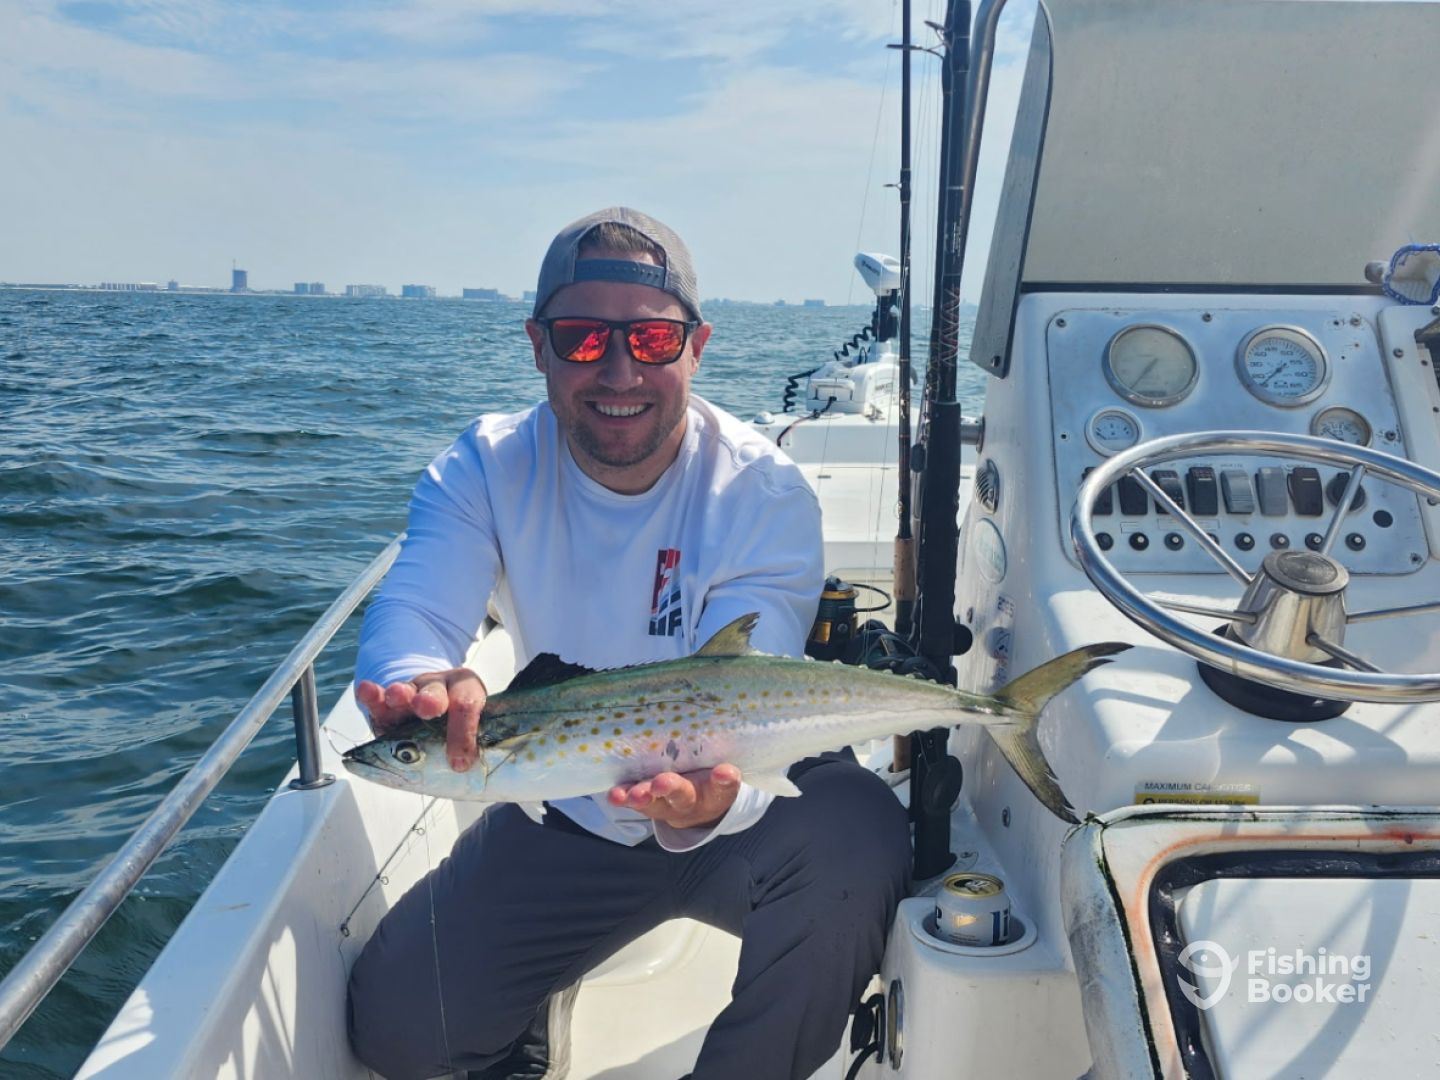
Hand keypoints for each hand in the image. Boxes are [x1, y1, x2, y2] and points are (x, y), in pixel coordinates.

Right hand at [355, 667, 486, 772]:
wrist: (441, 735)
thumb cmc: (464, 738)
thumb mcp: (475, 743)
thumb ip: (469, 748)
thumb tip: (461, 766)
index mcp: (468, 693)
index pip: (467, 705)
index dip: (463, 731)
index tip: (460, 761)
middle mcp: (440, 688)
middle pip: (437, 692)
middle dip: (432, 700)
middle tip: (429, 707)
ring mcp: (412, 694)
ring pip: (406, 692)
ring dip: (401, 694)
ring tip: (395, 696)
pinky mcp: (388, 706)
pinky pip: (379, 701)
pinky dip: (372, 697)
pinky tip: (366, 691)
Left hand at [607, 764, 742, 829]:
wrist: (695, 808)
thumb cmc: (709, 779)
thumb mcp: (721, 774)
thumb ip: (720, 764)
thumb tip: (719, 741)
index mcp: (716, 793)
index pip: (724, 786)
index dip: (724, 780)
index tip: (724, 772)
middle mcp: (690, 801)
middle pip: (682, 796)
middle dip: (671, 789)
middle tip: (661, 783)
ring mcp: (665, 804)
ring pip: (654, 803)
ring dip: (643, 798)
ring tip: (633, 795)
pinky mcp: (645, 802)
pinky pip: (633, 801)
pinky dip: (623, 798)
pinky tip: (615, 795)